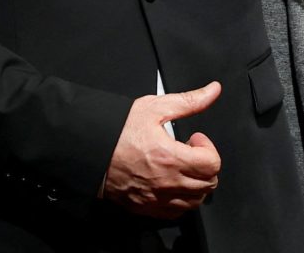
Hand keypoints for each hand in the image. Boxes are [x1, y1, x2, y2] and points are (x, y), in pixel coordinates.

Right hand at [100, 82, 221, 219]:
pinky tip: (171, 182)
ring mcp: (157, 198)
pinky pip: (176, 212)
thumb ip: (188, 101)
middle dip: (205, 165)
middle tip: (189, 151)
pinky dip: (181, 199)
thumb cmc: (117, 130)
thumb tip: (213, 91)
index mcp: (170, 157)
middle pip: (208, 184)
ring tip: (181, 166)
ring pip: (195, 201)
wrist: (90, 150)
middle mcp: (167, 183)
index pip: (212, 164)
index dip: (208, 148)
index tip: (194, 139)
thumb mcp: (153, 107)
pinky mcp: (147, 207)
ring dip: (196, 183)